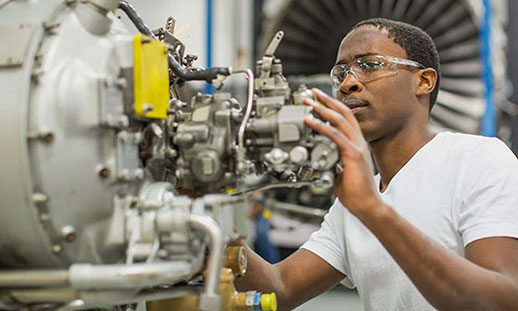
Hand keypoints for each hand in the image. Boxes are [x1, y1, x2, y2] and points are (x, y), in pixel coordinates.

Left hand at [304, 88, 382, 218]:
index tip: (319, 100)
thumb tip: (323, 158)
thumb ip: (333, 161)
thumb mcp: (340, 172)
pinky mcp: (353, 155)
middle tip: (312, 92)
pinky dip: (321, 126)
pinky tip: (310, 121)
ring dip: (322, 109)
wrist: (367, 206)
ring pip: (339, 120)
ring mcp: (357, 147)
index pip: (345, 119)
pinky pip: (335, 136)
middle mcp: (358, 142)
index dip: (332, 107)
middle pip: (343, 113)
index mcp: (356, 144)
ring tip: (308, 102)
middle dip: (327, 101)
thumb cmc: (356, 192)